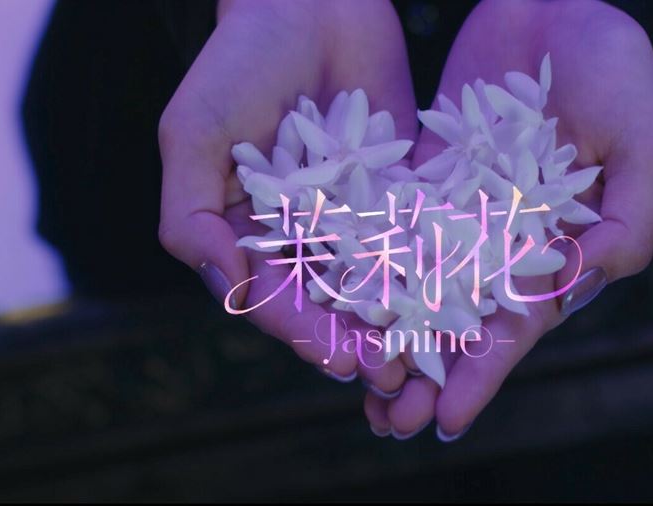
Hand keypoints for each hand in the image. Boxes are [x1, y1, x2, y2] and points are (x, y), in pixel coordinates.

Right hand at [158, 0, 416, 393]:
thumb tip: (224, 285)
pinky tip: (461, 299)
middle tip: (390, 374)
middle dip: (357, 341)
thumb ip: (192, 213)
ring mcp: (353, 215)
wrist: (308, 0)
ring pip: (377, 281)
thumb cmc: (237, 62)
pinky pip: (418, 236)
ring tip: (427, 355)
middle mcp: (301, 234)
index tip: (332, 357)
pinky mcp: (399, 190)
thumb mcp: (194, 133)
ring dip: (400, 323)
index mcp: (246, 233)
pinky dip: (436, 271)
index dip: (302, 331)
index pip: (272, 296)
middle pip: (329, 302)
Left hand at [365, 0, 652, 439]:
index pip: (520, 323)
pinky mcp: (426, 179)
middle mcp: (508, 240)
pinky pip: (391, 229)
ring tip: (358, 389)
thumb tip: (594, 276)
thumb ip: (630, 213)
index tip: (449, 417)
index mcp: (564, 245)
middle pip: (462, 319)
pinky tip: (338, 308)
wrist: (554, 0)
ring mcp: (464, 211)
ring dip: (393, 339)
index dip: (485, 371)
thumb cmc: (615, 64)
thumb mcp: (644, 136)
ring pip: (420, 287)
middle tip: (389, 424)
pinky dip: (370, 271)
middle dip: (429, 373)